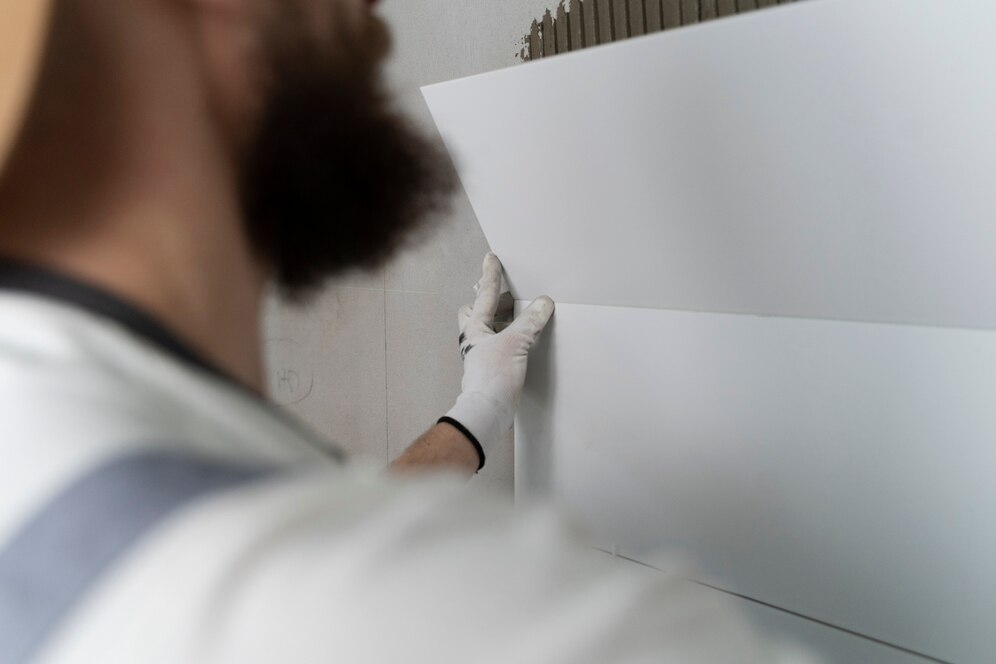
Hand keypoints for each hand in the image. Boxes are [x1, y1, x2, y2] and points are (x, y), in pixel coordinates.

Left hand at [441, 254, 554, 467]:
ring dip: (503, 320)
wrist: (487, 411)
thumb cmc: (492, 378)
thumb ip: (531, 321)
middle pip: (479, 312)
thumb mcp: (516, 342)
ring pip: (490, 329)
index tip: (491, 259)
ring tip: (521, 314)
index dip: (490, 275)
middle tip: (508, 292)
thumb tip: (543, 303)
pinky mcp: (492, 369)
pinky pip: (501, 345)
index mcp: (475, 328)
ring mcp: (482, 355)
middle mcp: (475, 340)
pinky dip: (511, 337)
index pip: (485, 294)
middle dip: (491, 301)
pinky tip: (523, 341)